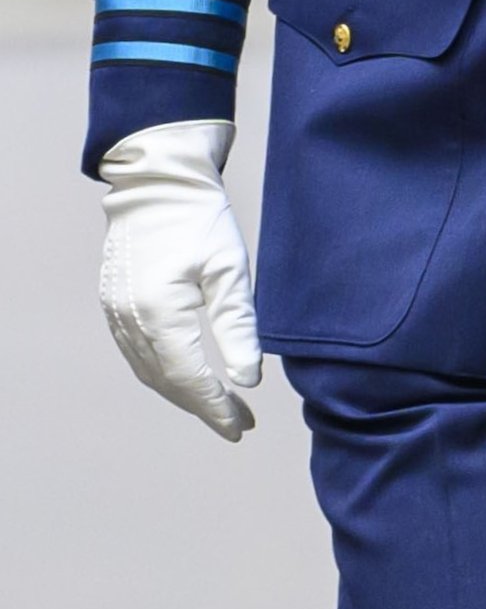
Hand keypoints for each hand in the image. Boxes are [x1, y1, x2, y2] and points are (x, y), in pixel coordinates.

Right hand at [97, 118, 261, 442]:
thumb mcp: (231, 271)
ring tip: (219, 407)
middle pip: (168, 381)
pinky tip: (187, 378)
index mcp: (160, 313)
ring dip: (183, 394)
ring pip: (149, 371)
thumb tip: (248, 379)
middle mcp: (130, 319)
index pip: (190, 378)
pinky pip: (136, 353)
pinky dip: (163, 372)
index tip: (242, 426)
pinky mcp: (113, 303)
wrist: (157, 182)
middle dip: (204, 407)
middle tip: (238, 424)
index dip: (217, 407)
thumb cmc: (200, 220)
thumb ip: (238, 327)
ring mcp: (116, 312)